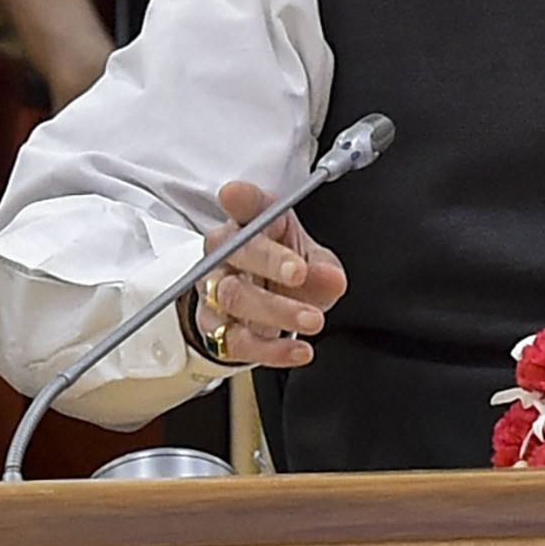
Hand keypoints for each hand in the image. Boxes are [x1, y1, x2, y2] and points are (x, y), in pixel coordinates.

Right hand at [189, 178, 347, 369]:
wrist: (255, 309)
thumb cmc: (281, 271)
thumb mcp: (311, 261)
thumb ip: (323, 268)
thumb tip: (332, 278)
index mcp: (251, 223)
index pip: (245, 204)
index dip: (240, 198)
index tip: (235, 195)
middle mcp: (225, 252)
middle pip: (237, 251)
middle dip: (269, 261)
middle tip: (300, 273)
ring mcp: (213, 288)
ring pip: (233, 297)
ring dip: (276, 311)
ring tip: (313, 319)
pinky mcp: (212, 326)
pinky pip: (235, 341)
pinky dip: (270, 351)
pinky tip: (298, 350)